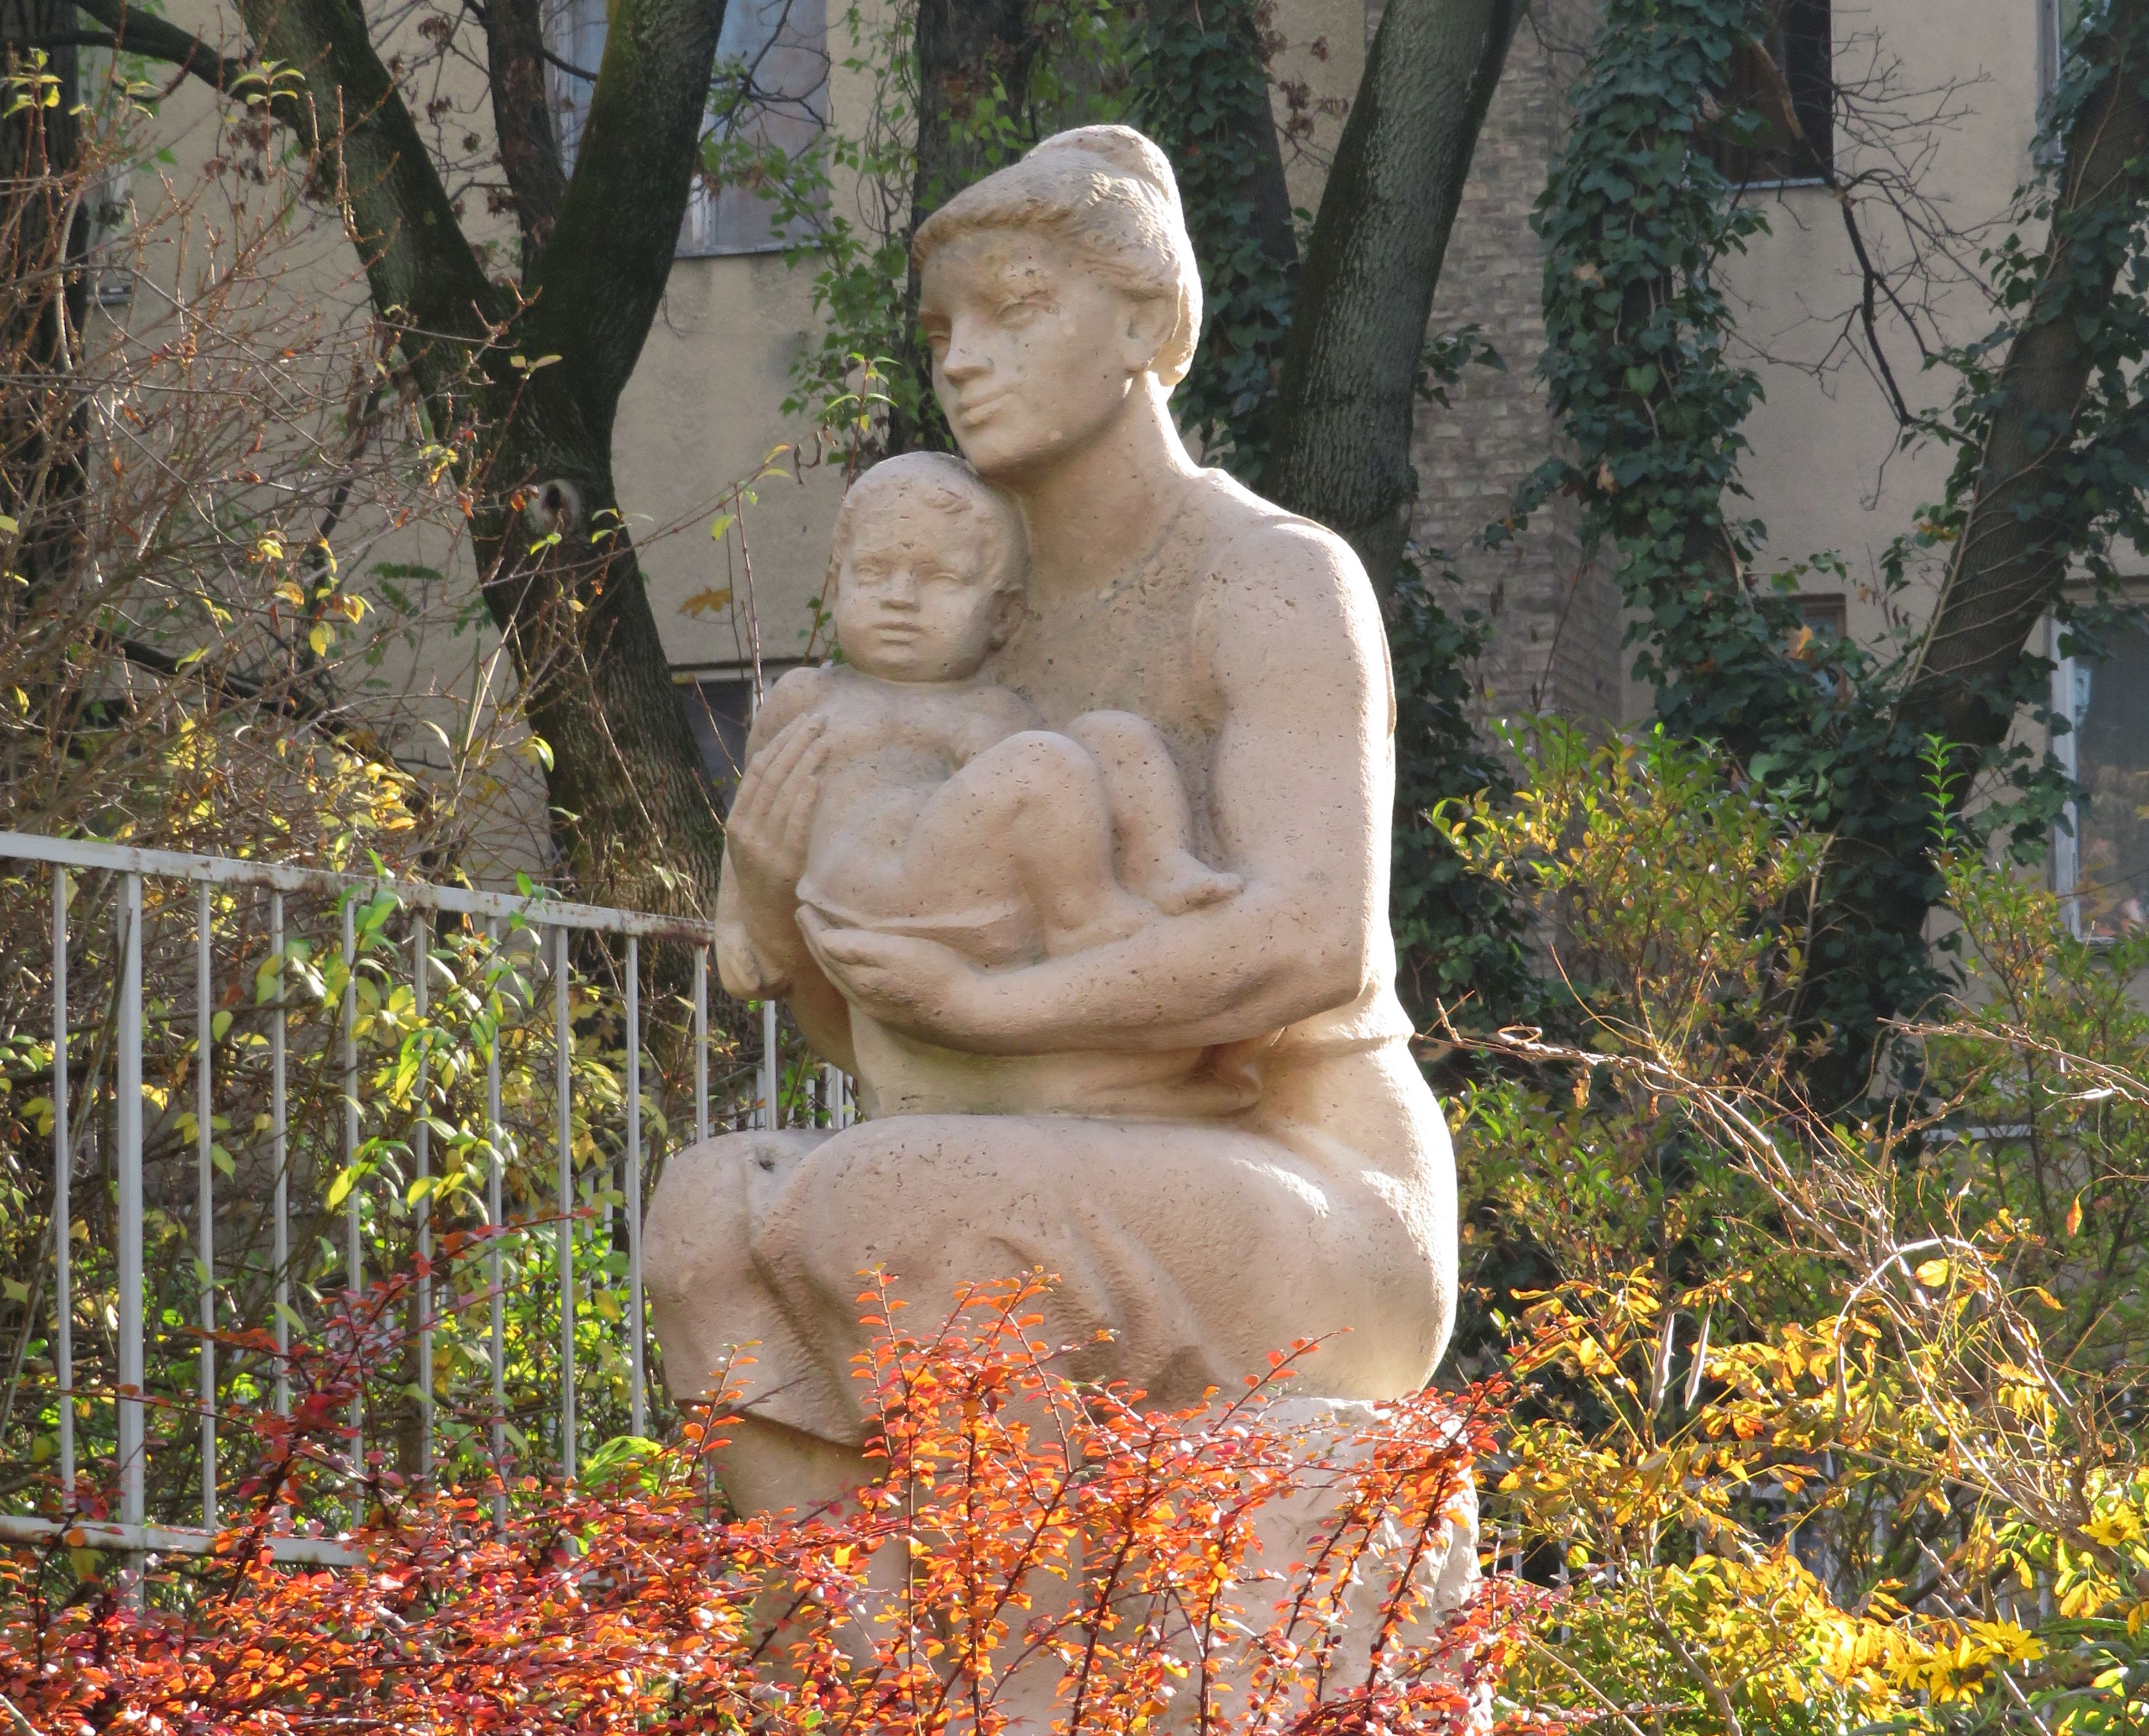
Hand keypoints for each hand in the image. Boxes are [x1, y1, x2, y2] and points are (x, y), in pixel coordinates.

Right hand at [726, 713, 826, 905]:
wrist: (768, 922)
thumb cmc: (768, 877)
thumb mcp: (756, 841)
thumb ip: (765, 811)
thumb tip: (785, 768)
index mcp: (736, 821)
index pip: (757, 771)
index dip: (778, 743)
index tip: (799, 722)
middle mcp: (745, 830)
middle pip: (771, 775)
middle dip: (795, 743)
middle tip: (818, 719)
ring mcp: (764, 847)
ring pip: (783, 793)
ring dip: (805, 761)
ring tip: (824, 739)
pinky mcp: (784, 862)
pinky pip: (794, 823)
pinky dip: (804, 798)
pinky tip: (816, 777)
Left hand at [796, 909, 993, 1045]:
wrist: (972, 1017)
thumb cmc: (938, 976)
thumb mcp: (897, 953)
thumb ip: (857, 949)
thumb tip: (822, 940)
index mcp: (859, 982)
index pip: (826, 950)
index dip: (813, 928)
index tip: (801, 908)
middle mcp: (864, 999)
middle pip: (831, 968)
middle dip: (816, 943)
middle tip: (806, 921)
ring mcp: (881, 1011)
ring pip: (845, 982)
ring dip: (831, 960)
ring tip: (826, 943)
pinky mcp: (899, 1016)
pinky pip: (861, 991)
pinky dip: (850, 974)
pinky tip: (860, 972)